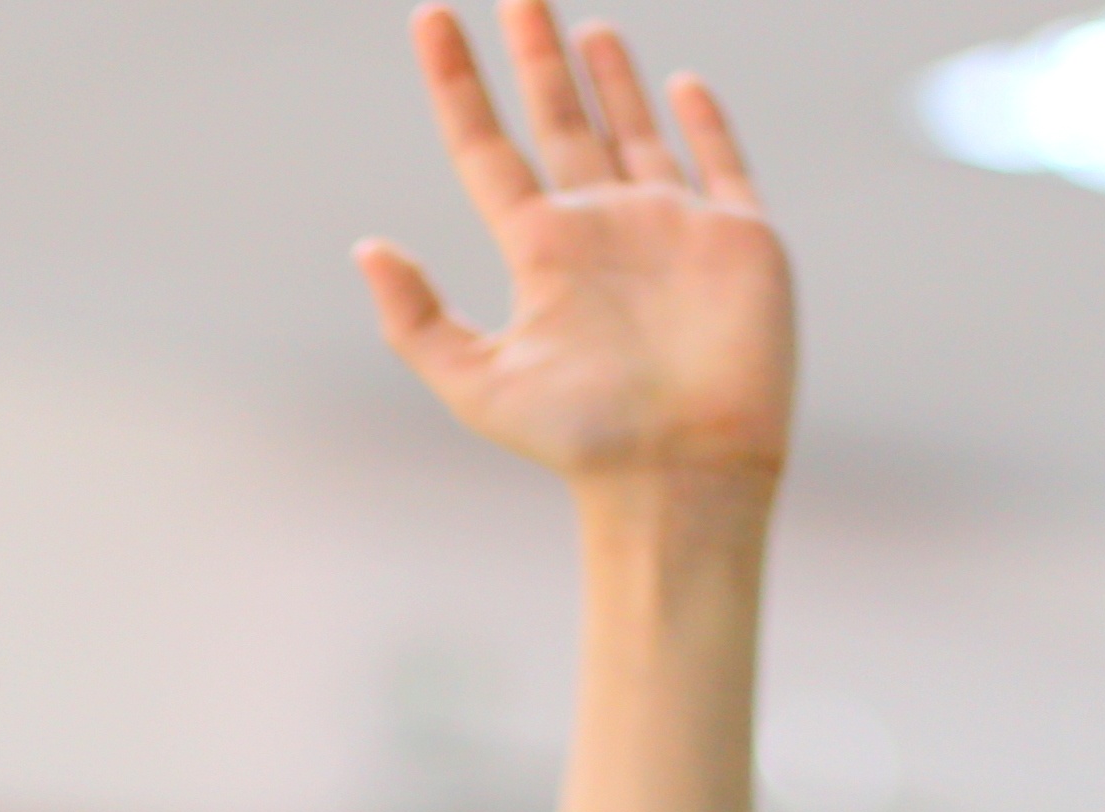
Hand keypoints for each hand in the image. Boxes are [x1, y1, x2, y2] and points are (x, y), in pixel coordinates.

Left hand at [360, 3, 793, 488]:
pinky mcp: (738, 239)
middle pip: (560, 120)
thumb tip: (366, 248)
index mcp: (542, 251)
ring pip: (633, 133)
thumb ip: (416, 320)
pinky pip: (719, 164)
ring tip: (584, 29)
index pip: (486, 147)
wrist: (684, 475)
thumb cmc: (582, 442)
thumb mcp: (478, 383)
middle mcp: (603, 229)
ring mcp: (671, 228)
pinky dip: (703, 122)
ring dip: (610, 80)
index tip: (429, 18)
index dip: (457, 83)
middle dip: (536, 56)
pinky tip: (680, 84)